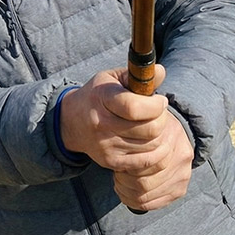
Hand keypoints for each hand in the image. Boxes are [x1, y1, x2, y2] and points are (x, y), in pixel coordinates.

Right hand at [59, 67, 192, 210]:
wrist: (73, 122)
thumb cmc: (98, 96)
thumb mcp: (112, 78)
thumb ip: (137, 74)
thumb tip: (161, 72)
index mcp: (101, 98)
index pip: (134, 108)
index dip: (156, 105)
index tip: (160, 100)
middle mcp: (102, 125)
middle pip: (149, 129)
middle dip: (162, 119)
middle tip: (159, 113)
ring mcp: (106, 146)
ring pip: (152, 146)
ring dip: (161, 136)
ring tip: (154, 125)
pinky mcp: (112, 162)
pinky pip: (147, 162)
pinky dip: (157, 152)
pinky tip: (152, 141)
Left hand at [112, 111, 192, 210]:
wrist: (172, 132)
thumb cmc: (149, 129)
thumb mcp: (139, 123)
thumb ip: (128, 131)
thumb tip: (109, 134)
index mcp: (170, 138)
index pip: (142, 164)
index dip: (124, 167)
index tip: (116, 163)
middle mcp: (180, 158)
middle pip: (144, 183)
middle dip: (124, 182)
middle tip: (116, 174)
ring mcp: (183, 175)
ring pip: (147, 196)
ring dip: (128, 193)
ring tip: (120, 183)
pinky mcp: (180, 189)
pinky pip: (154, 204)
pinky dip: (136, 202)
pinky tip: (127, 193)